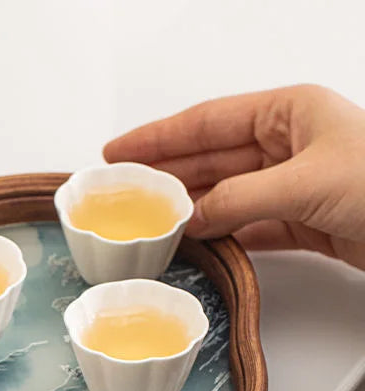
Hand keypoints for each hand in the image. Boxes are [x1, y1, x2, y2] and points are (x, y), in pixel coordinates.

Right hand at [104, 84, 364, 269]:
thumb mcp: (305, 183)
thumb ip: (239, 199)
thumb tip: (192, 218)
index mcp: (288, 112)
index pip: (206, 122)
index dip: (158, 137)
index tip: (120, 151)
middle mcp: (287, 144)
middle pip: (211, 159)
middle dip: (167, 175)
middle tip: (124, 192)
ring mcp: (293, 183)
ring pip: (226, 195)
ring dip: (191, 210)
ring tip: (150, 222)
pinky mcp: (302, 220)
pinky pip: (247, 225)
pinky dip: (222, 236)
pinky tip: (196, 243)